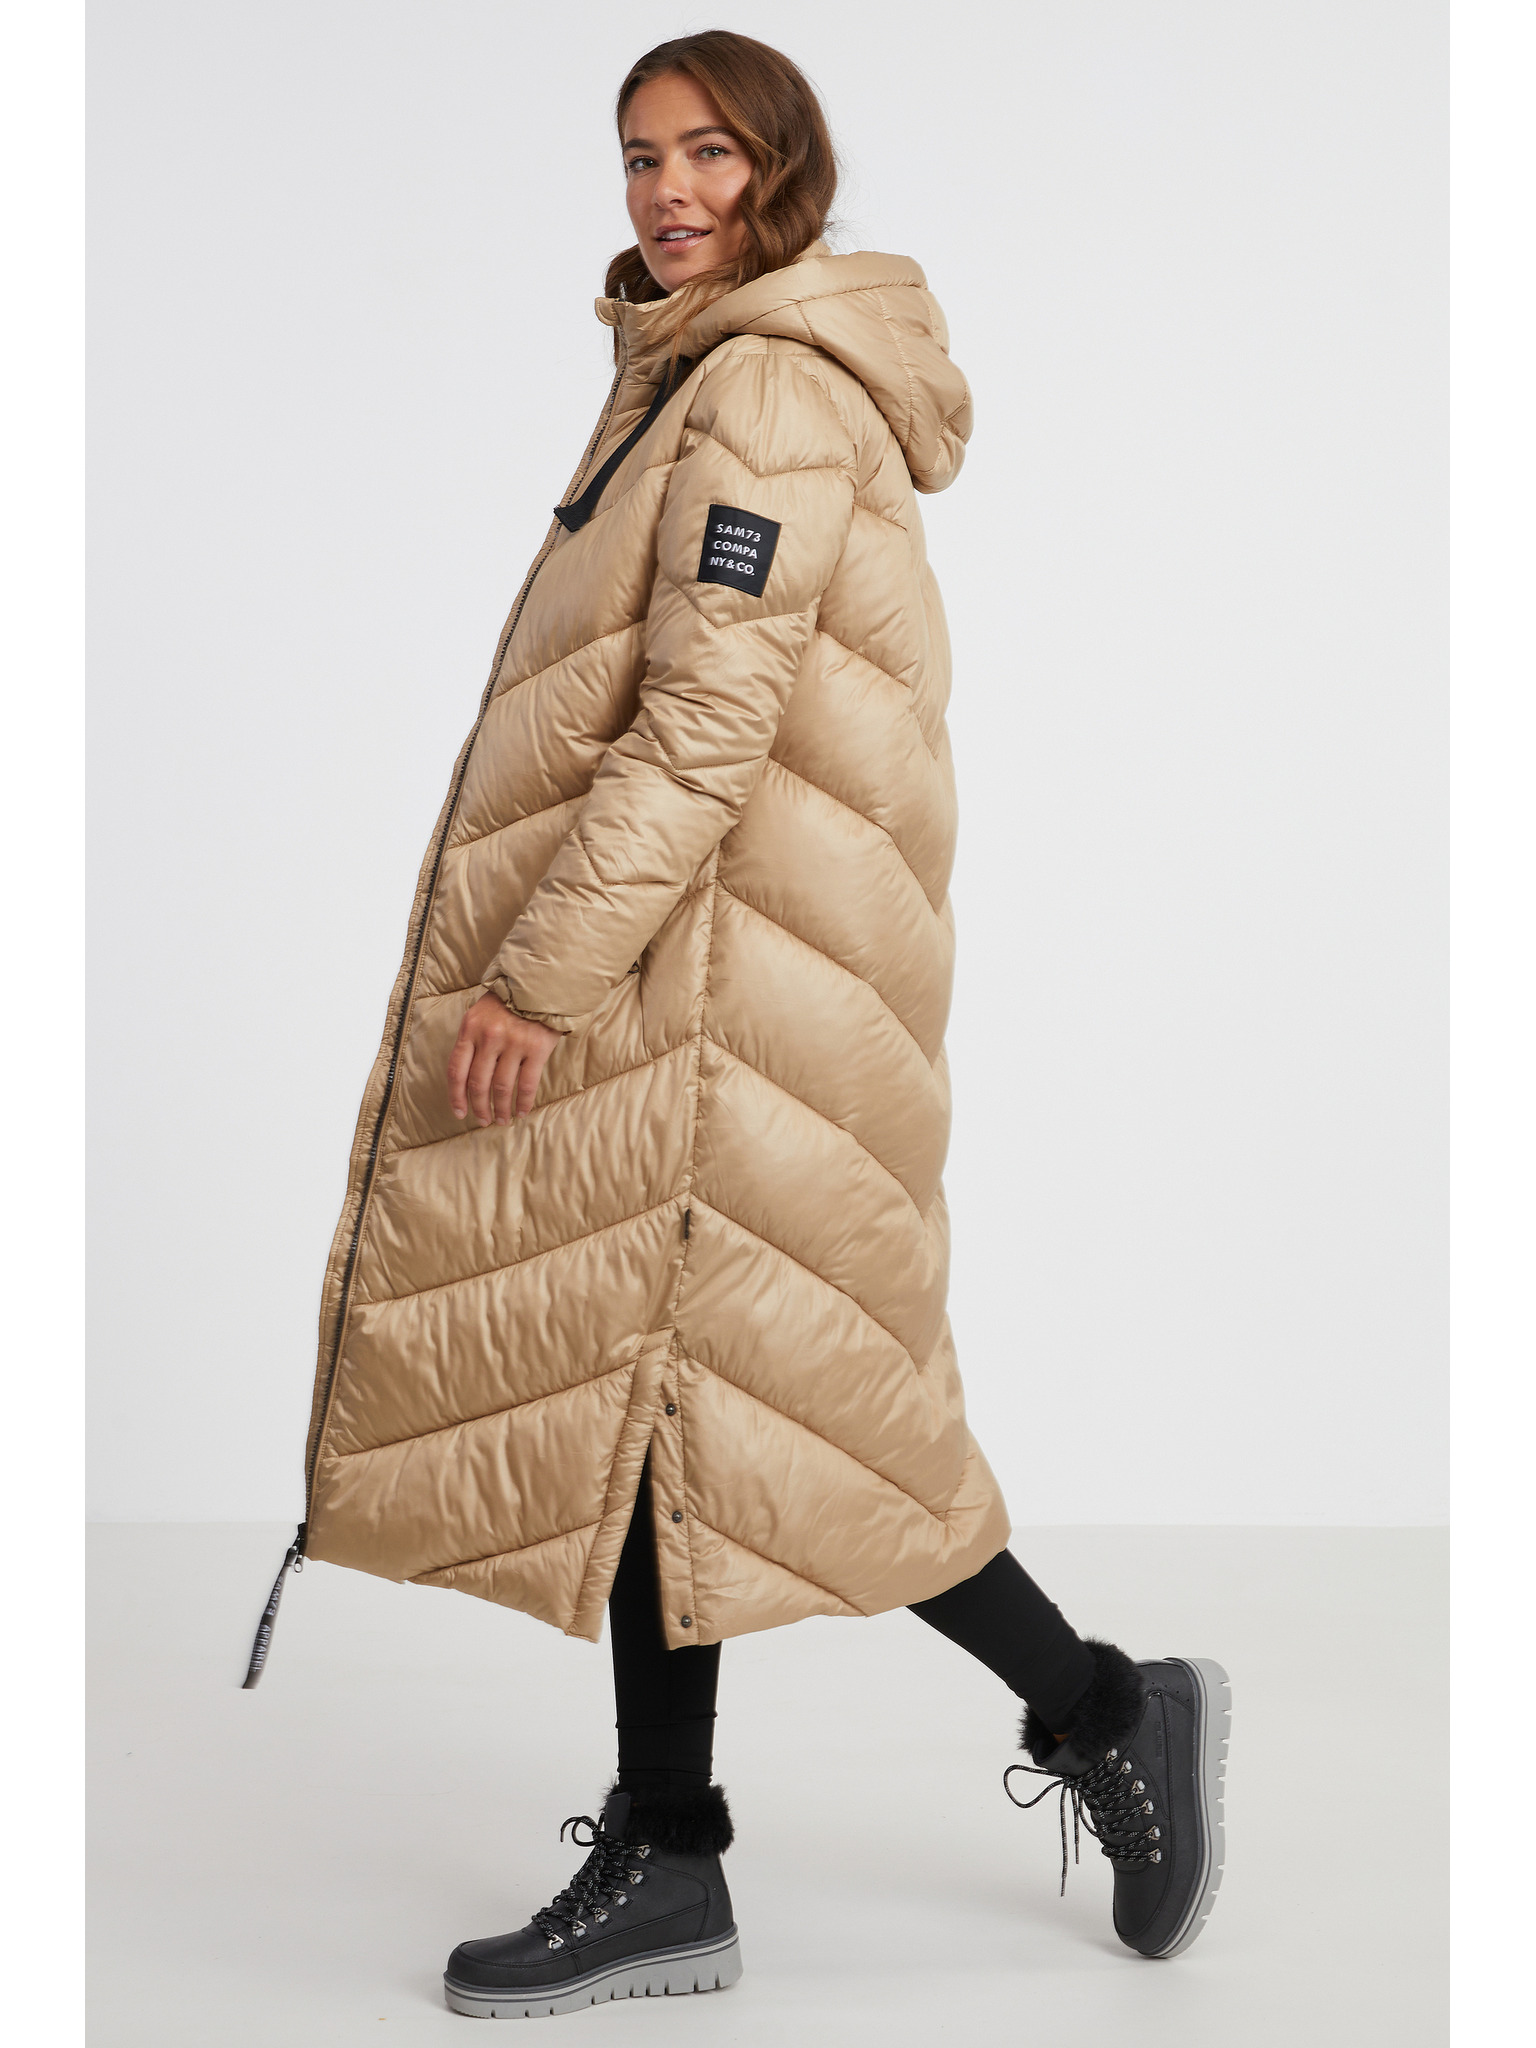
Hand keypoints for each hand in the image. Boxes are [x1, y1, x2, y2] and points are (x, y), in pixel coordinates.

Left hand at [446, 995, 560, 1126]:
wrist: (540, 983)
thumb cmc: (508, 1002)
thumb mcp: (480, 1014)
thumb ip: (472, 1041)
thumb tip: (465, 1079)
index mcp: (470, 1028)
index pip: (457, 1070)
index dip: (456, 1096)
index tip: (459, 1113)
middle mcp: (489, 1037)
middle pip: (478, 1083)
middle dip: (479, 1107)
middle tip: (483, 1120)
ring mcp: (514, 1043)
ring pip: (502, 1087)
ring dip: (501, 1109)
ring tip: (502, 1120)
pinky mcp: (536, 1048)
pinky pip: (527, 1084)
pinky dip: (523, 1102)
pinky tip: (521, 1112)